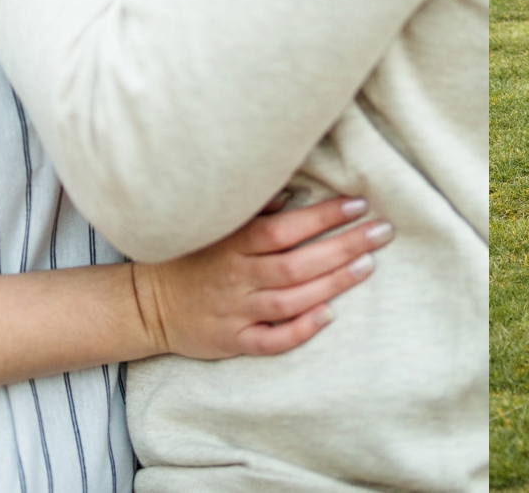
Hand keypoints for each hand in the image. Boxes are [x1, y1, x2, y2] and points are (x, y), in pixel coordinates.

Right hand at [130, 195, 392, 359]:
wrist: (147, 303)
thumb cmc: (192, 256)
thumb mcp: (216, 224)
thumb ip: (253, 207)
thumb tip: (294, 187)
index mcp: (234, 243)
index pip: (285, 228)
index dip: (323, 216)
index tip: (358, 203)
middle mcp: (237, 276)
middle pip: (297, 263)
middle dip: (343, 247)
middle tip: (381, 232)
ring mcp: (236, 310)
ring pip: (291, 300)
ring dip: (333, 283)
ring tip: (367, 265)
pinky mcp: (233, 340)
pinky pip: (271, 340)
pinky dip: (300, 330)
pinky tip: (328, 316)